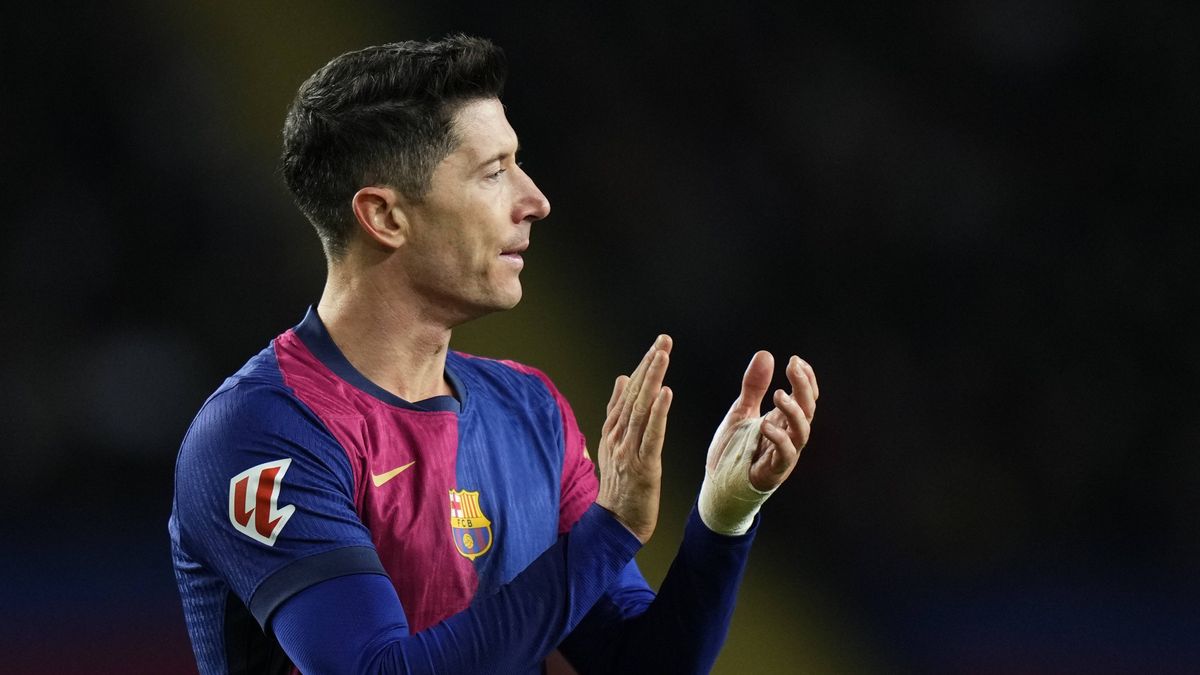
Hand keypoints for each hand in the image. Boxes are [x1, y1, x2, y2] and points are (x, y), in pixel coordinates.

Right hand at [595, 335, 673, 543]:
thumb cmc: (619, 486)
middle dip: (649, 365)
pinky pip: (651, 435)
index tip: (656, 346)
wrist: (615, 524)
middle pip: (634, 395)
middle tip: (663, 341)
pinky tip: (666, 393)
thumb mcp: (612, 445)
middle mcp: (617, 436)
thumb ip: (616, 412)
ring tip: (662, 356)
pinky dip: (658, 413)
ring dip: (652, 380)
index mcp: (612, 430)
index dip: (642, 367)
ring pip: (641, 409)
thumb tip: (620, 379)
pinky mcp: (642, 466)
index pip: (627, 392)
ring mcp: (628, 450)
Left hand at [699, 352, 817, 533]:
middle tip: (793, 367)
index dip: (806, 379)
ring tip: (779, 394)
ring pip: (802, 432)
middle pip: (808, 410)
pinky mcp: (773, 472)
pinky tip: (765, 425)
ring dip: (794, 411)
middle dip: (804, 387)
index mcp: (782, 421)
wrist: (718, 487)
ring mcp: (783, 455)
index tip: (795, 360)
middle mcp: (788, 437)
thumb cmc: (733, 451)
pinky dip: (778, 439)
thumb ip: (754, 386)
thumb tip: (766, 354)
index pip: (805, 397)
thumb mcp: (741, 411)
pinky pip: (784, 455)